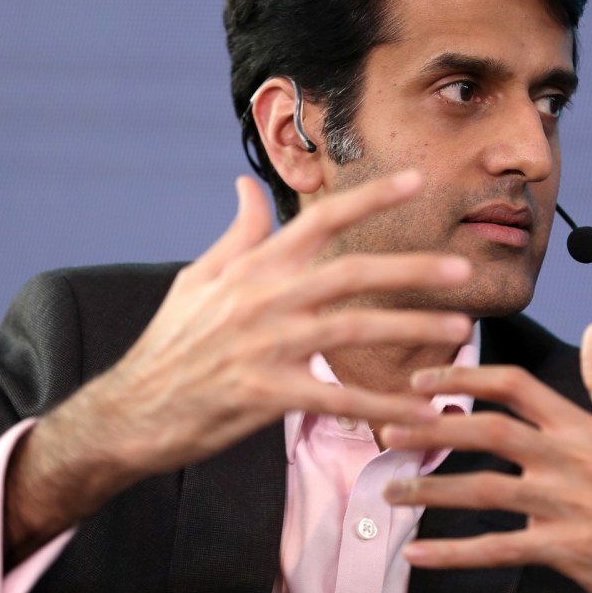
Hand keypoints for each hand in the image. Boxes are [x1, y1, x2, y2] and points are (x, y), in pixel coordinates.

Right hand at [6, 171, 471, 560]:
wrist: (129, 411)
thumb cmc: (170, 343)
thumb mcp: (197, 279)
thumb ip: (237, 234)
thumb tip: (248, 184)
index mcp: (252, 267)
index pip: (318, 220)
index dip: (369, 197)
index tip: (415, 181)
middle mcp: (263, 299)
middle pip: (349, 272)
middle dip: (410, 269)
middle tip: (462, 267)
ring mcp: (265, 346)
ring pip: (352, 330)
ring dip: (410, 330)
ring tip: (458, 330)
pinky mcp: (265, 395)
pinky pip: (336, 399)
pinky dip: (381, 405)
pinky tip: (418, 411)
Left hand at [380, 323, 591, 592]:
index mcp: (585, 429)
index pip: (518, 386)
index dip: (467, 376)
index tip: (423, 379)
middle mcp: (575, 461)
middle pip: (493, 431)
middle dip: (435, 426)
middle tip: (388, 425)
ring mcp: (569, 507)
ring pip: (487, 490)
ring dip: (432, 488)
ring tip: (390, 487)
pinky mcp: (565, 551)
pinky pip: (499, 549)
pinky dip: (455, 552)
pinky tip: (416, 552)